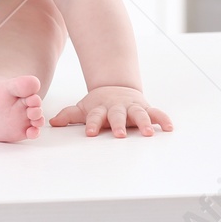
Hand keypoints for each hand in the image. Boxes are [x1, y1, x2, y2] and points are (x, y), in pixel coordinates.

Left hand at [50, 86, 172, 138]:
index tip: (91, 133)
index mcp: (101, 108)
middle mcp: (117, 108)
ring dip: (144, 123)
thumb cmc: (99, 104)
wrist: (116, 87)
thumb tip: (51, 122)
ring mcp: (132, 107)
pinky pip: (156, 113)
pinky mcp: (145, 108)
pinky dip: (163, 119)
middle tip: (119, 134)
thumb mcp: (83, 108)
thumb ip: (69, 115)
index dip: (93, 124)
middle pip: (117, 115)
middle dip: (118, 124)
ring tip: (148, 133)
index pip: (95, 117)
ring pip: (139, 114)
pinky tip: (169, 128)